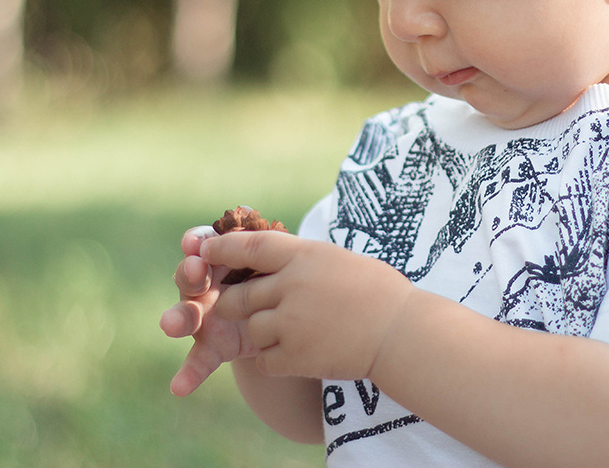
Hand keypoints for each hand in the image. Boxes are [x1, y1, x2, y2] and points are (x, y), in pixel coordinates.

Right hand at [159, 226, 262, 396]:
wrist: (289, 315)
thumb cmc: (278, 275)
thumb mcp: (274, 255)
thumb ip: (256, 237)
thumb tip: (245, 210)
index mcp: (219, 257)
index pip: (202, 245)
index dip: (196, 243)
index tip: (195, 244)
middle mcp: (205, 285)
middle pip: (188, 277)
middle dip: (189, 274)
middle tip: (195, 273)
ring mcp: (205, 317)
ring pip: (185, 316)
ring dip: (176, 318)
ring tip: (170, 324)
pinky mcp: (212, 345)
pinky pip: (198, 360)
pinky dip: (188, 374)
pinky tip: (179, 388)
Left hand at [201, 231, 414, 381]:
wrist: (401, 332)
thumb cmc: (377, 291)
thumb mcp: (338, 260)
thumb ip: (301, 260)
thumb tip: (266, 257)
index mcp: (304, 256)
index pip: (250, 246)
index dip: (224, 249)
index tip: (206, 251)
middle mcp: (292, 286)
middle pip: (239, 297)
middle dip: (238, 305)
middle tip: (248, 309)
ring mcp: (292, 323)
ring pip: (252, 330)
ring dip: (264, 335)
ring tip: (295, 333)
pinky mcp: (296, 356)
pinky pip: (264, 361)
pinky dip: (275, 360)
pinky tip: (300, 354)